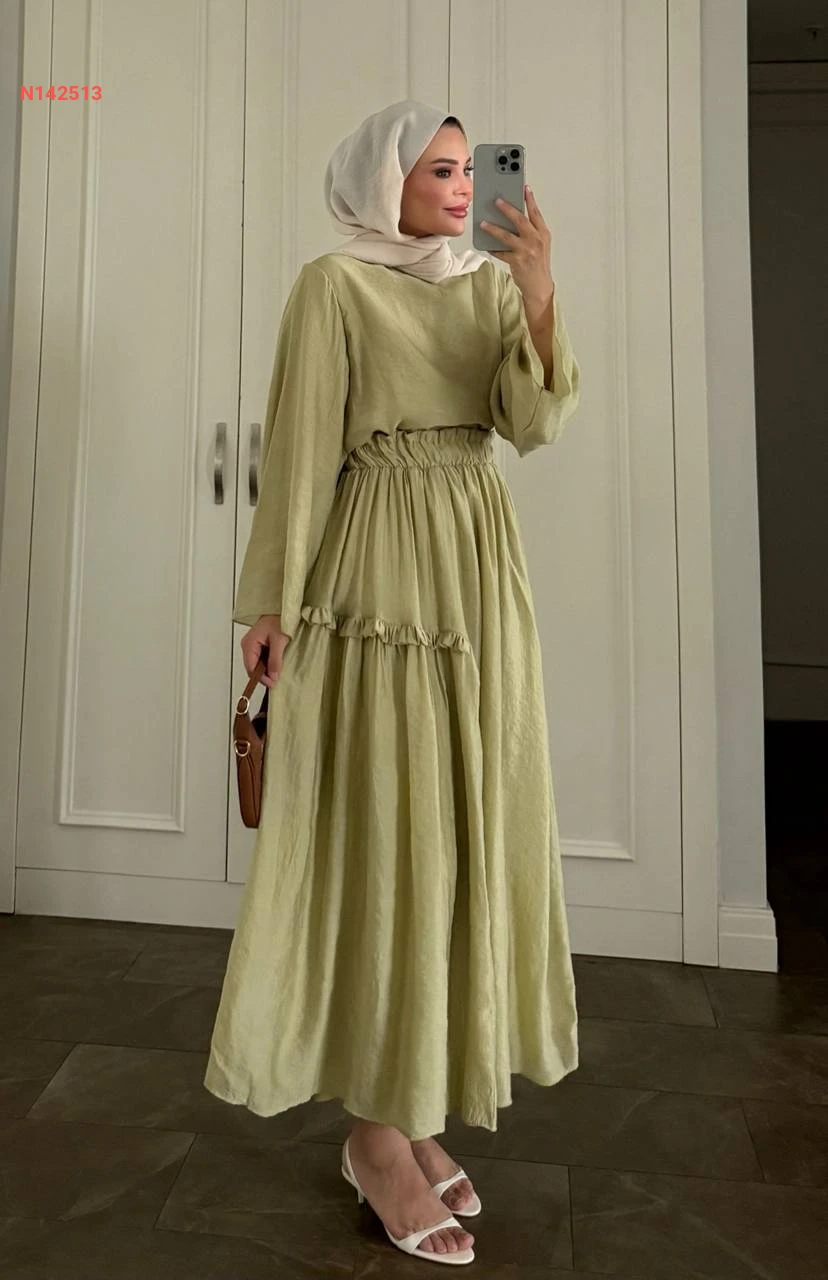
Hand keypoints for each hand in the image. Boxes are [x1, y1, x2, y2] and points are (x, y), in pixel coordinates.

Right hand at [241, 615, 288, 687]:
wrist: (282, 609)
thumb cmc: (279, 620)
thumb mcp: (279, 641)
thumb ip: (275, 660)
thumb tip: (273, 676)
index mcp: (249, 644)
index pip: (251, 668)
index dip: (261, 678)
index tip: (272, 684)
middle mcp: (247, 645)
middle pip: (252, 668)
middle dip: (264, 675)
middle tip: (276, 680)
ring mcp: (251, 645)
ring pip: (256, 664)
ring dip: (266, 670)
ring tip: (277, 672)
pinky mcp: (257, 645)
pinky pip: (260, 659)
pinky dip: (267, 664)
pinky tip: (275, 664)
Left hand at [480, 184, 554, 305]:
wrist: (539, 286)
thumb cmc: (538, 264)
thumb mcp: (540, 244)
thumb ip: (531, 230)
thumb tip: (513, 217)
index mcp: (543, 233)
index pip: (535, 213)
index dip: (529, 199)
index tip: (523, 188)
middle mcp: (536, 240)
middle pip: (520, 220)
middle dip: (507, 209)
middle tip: (497, 200)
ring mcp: (527, 251)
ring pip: (507, 235)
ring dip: (493, 228)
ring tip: (483, 223)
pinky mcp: (517, 261)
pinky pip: (501, 252)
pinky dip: (493, 248)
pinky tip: (487, 245)